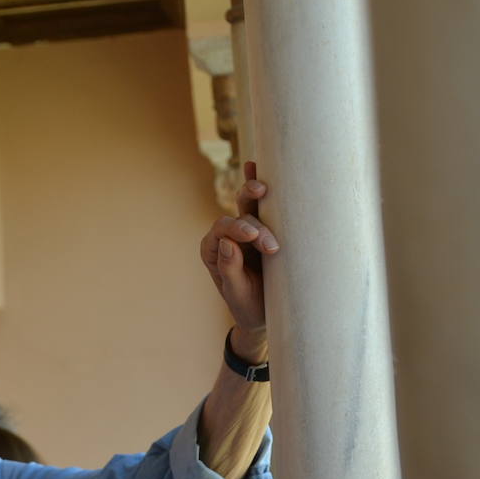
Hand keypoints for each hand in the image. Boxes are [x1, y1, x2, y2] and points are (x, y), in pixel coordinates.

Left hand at [199, 162, 277, 356]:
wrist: (264, 314)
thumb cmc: (248, 305)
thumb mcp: (237, 293)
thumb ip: (229, 269)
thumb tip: (228, 242)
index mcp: (212, 250)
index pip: (223, 231)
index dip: (240, 230)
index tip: (260, 240)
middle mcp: (226, 237)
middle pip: (234, 215)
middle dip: (250, 216)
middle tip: (267, 224)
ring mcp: (245, 231)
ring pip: (247, 206)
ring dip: (254, 193)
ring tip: (264, 187)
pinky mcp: (264, 228)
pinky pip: (260, 205)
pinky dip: (258, 185)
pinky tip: (256, 164)